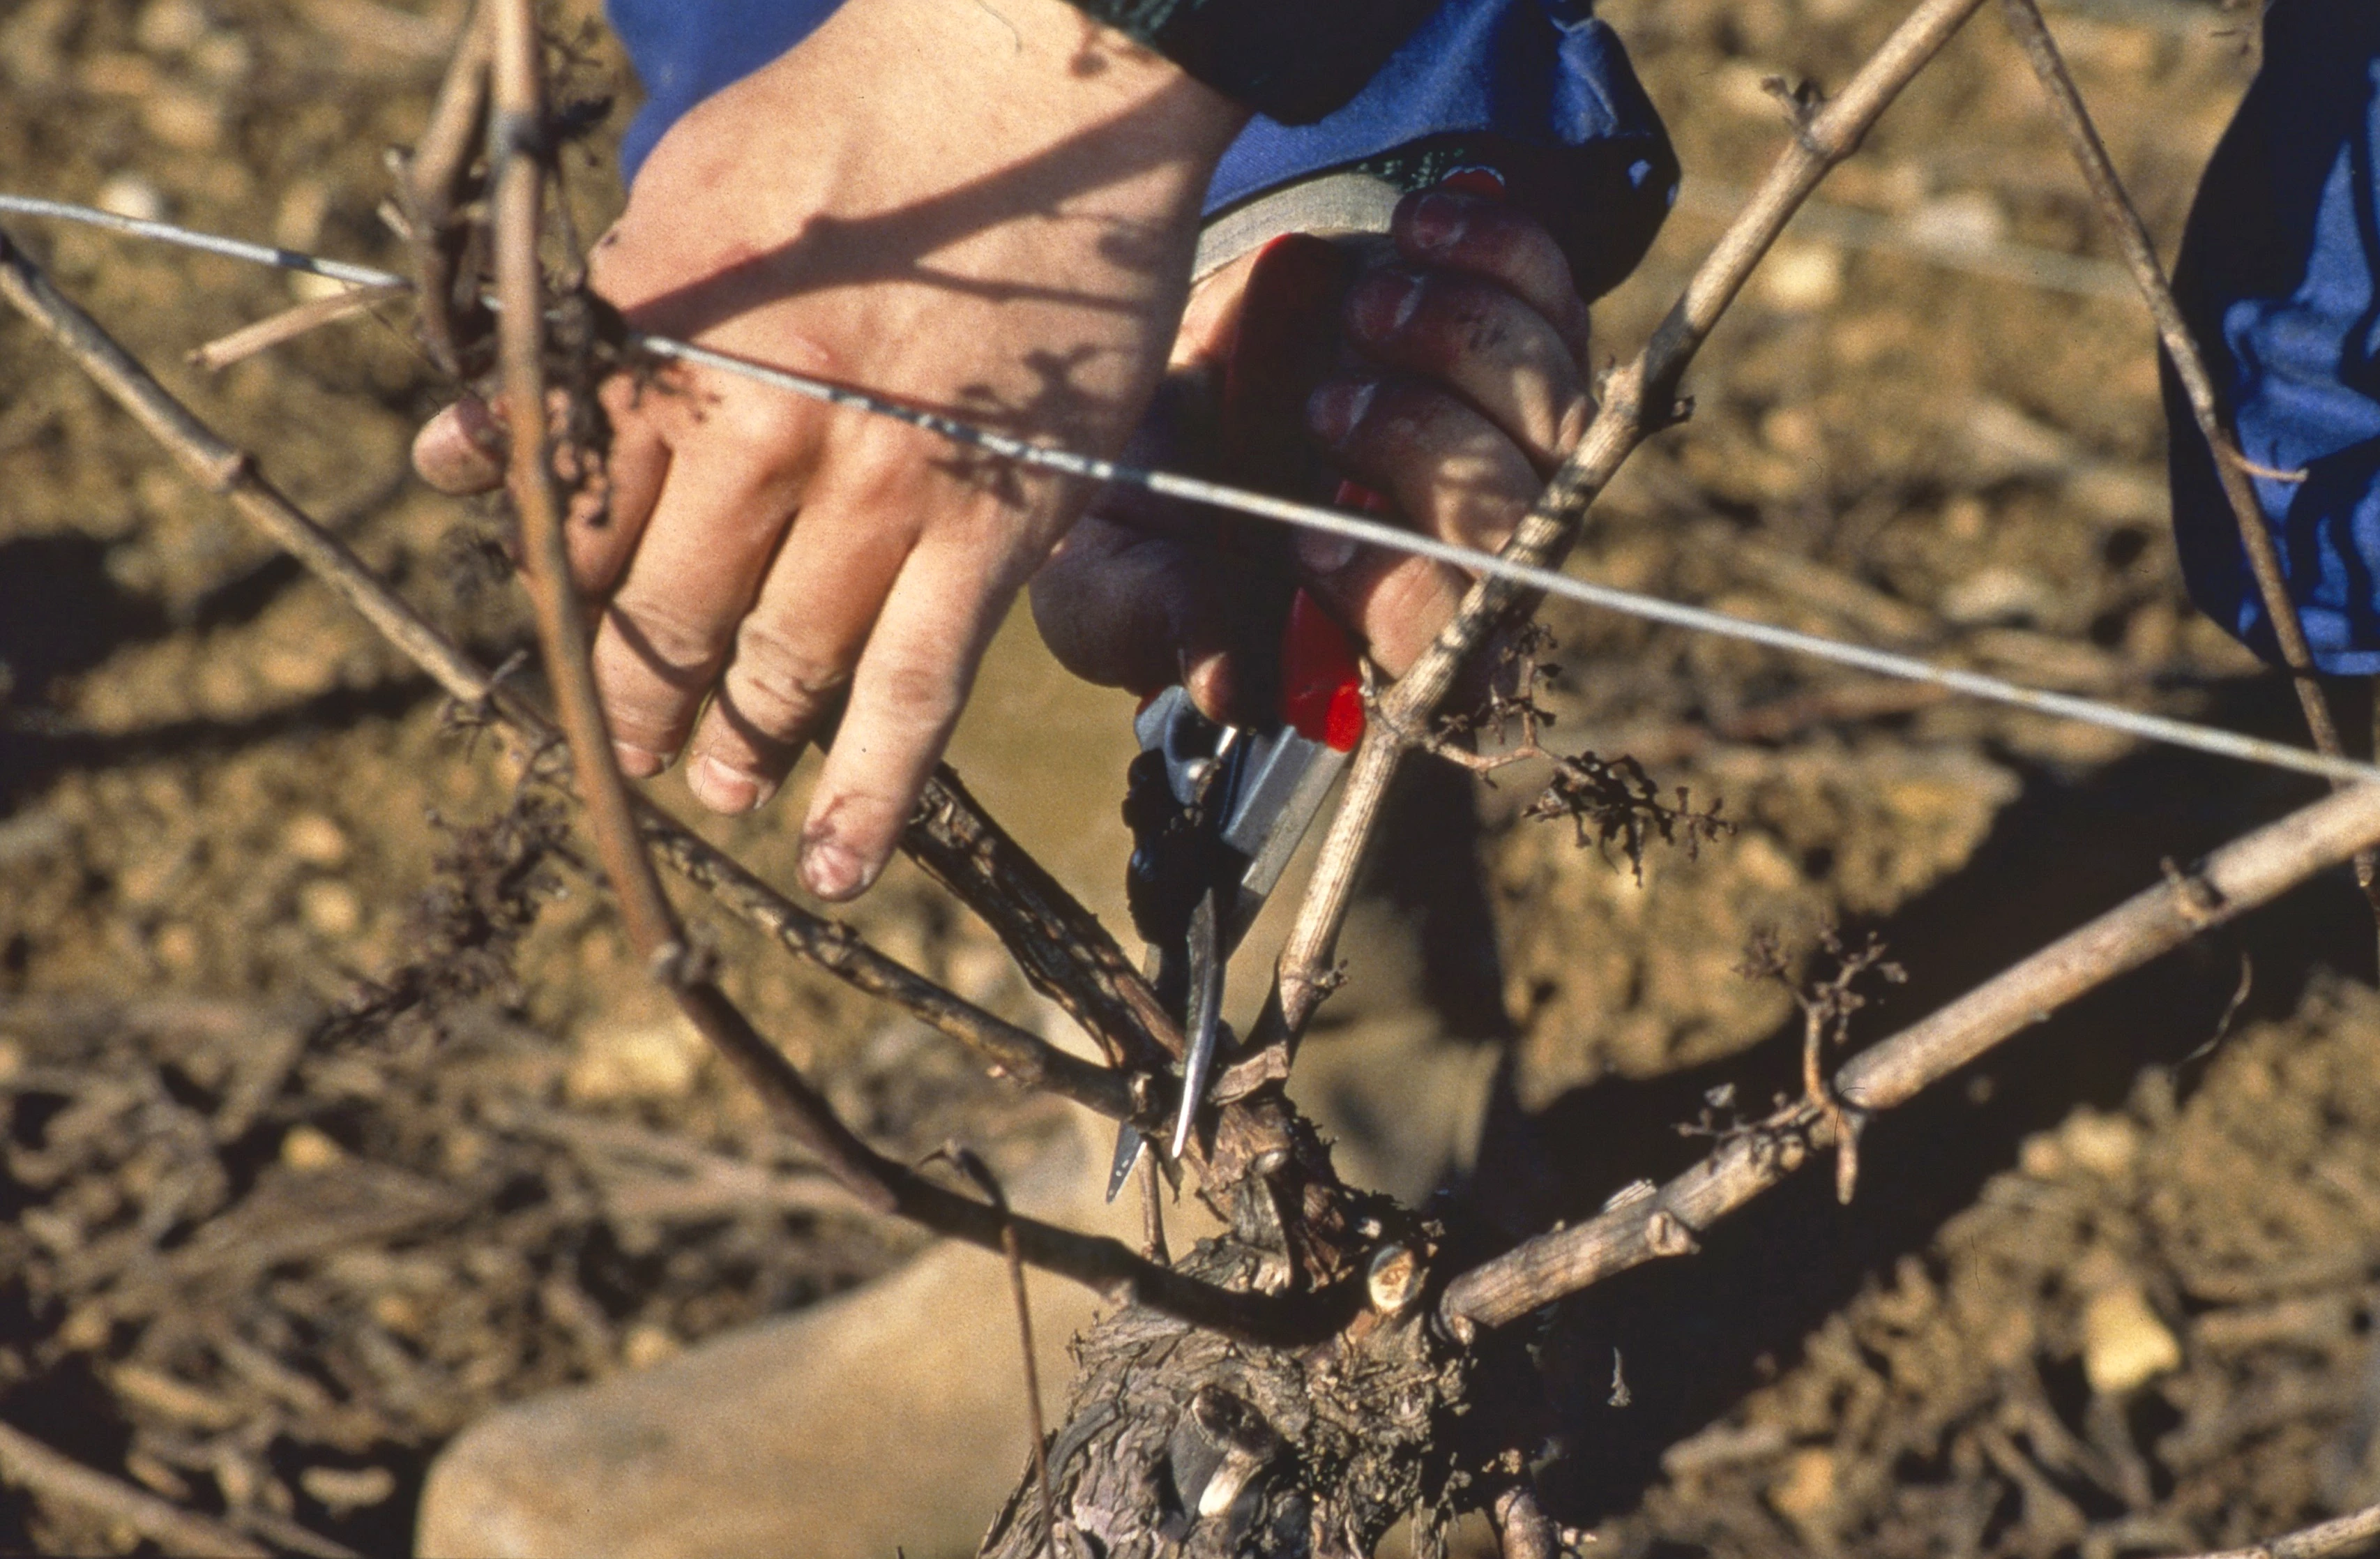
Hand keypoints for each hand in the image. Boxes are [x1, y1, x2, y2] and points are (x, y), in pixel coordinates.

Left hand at [412, 0, 1243, 898]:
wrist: (1035, 80)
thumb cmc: (851, 125)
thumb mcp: (672, 206)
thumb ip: (572, 346)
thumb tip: (445, 456)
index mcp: (662, 352)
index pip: (574, 523)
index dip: (560, 601)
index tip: (563, 649)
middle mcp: (758, 436)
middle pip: (665, 614)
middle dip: (634, 699)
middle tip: (628, 751)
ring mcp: (879, 492)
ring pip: (782, 667)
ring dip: (736, 745)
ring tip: (717, 789)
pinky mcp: (992, 526)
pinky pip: (920, 689)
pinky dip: (874, 791)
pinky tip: (838, 865)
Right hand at [1030, 187, 1594, 712]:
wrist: (1155, 386)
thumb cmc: (1136, 512)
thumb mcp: (1109, 582)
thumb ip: (1152, 626)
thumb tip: (1225, 682)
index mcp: (1379, 632)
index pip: (1447, 641)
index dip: (1395, 595)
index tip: (1299, 544)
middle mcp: (1466, 546)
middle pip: (1516, 521)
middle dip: (1427, 454)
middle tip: (1319, 407)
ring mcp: (1502, 438)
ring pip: (1552, 409)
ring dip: (1463, 347)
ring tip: (1362, 308)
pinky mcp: (1505, 332)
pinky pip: (1554, 294)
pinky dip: (1498, 254)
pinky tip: (1414, 230)